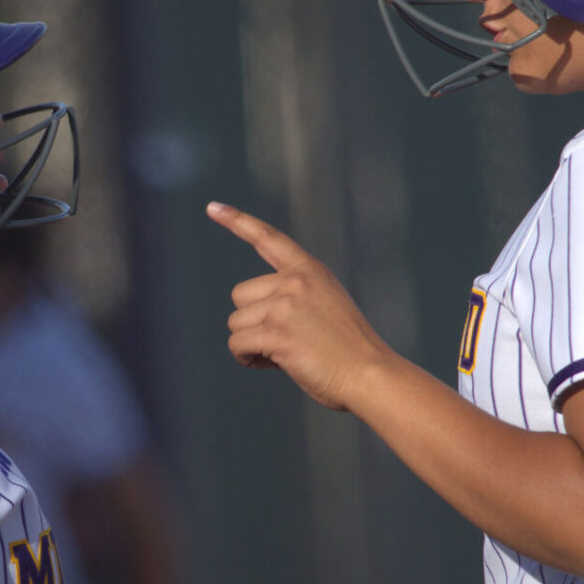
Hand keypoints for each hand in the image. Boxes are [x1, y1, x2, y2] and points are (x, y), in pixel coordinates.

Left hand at [207, 201, 394, 411]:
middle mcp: (296, 282)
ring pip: (236, 323)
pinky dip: (247, 359)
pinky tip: (274, 364)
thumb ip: (294, 298)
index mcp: (310, 271)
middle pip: (240, 295)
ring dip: (251, 343)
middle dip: (252, 321)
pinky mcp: (277, 333)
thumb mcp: (326, 307)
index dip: (237, 221)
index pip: (268, 238)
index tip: (213, 207)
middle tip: (284, 340)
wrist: (370, 376)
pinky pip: (238, 344)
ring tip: (285, 354)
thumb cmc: (350, 352)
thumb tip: (250, 314)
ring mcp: (285, 306)